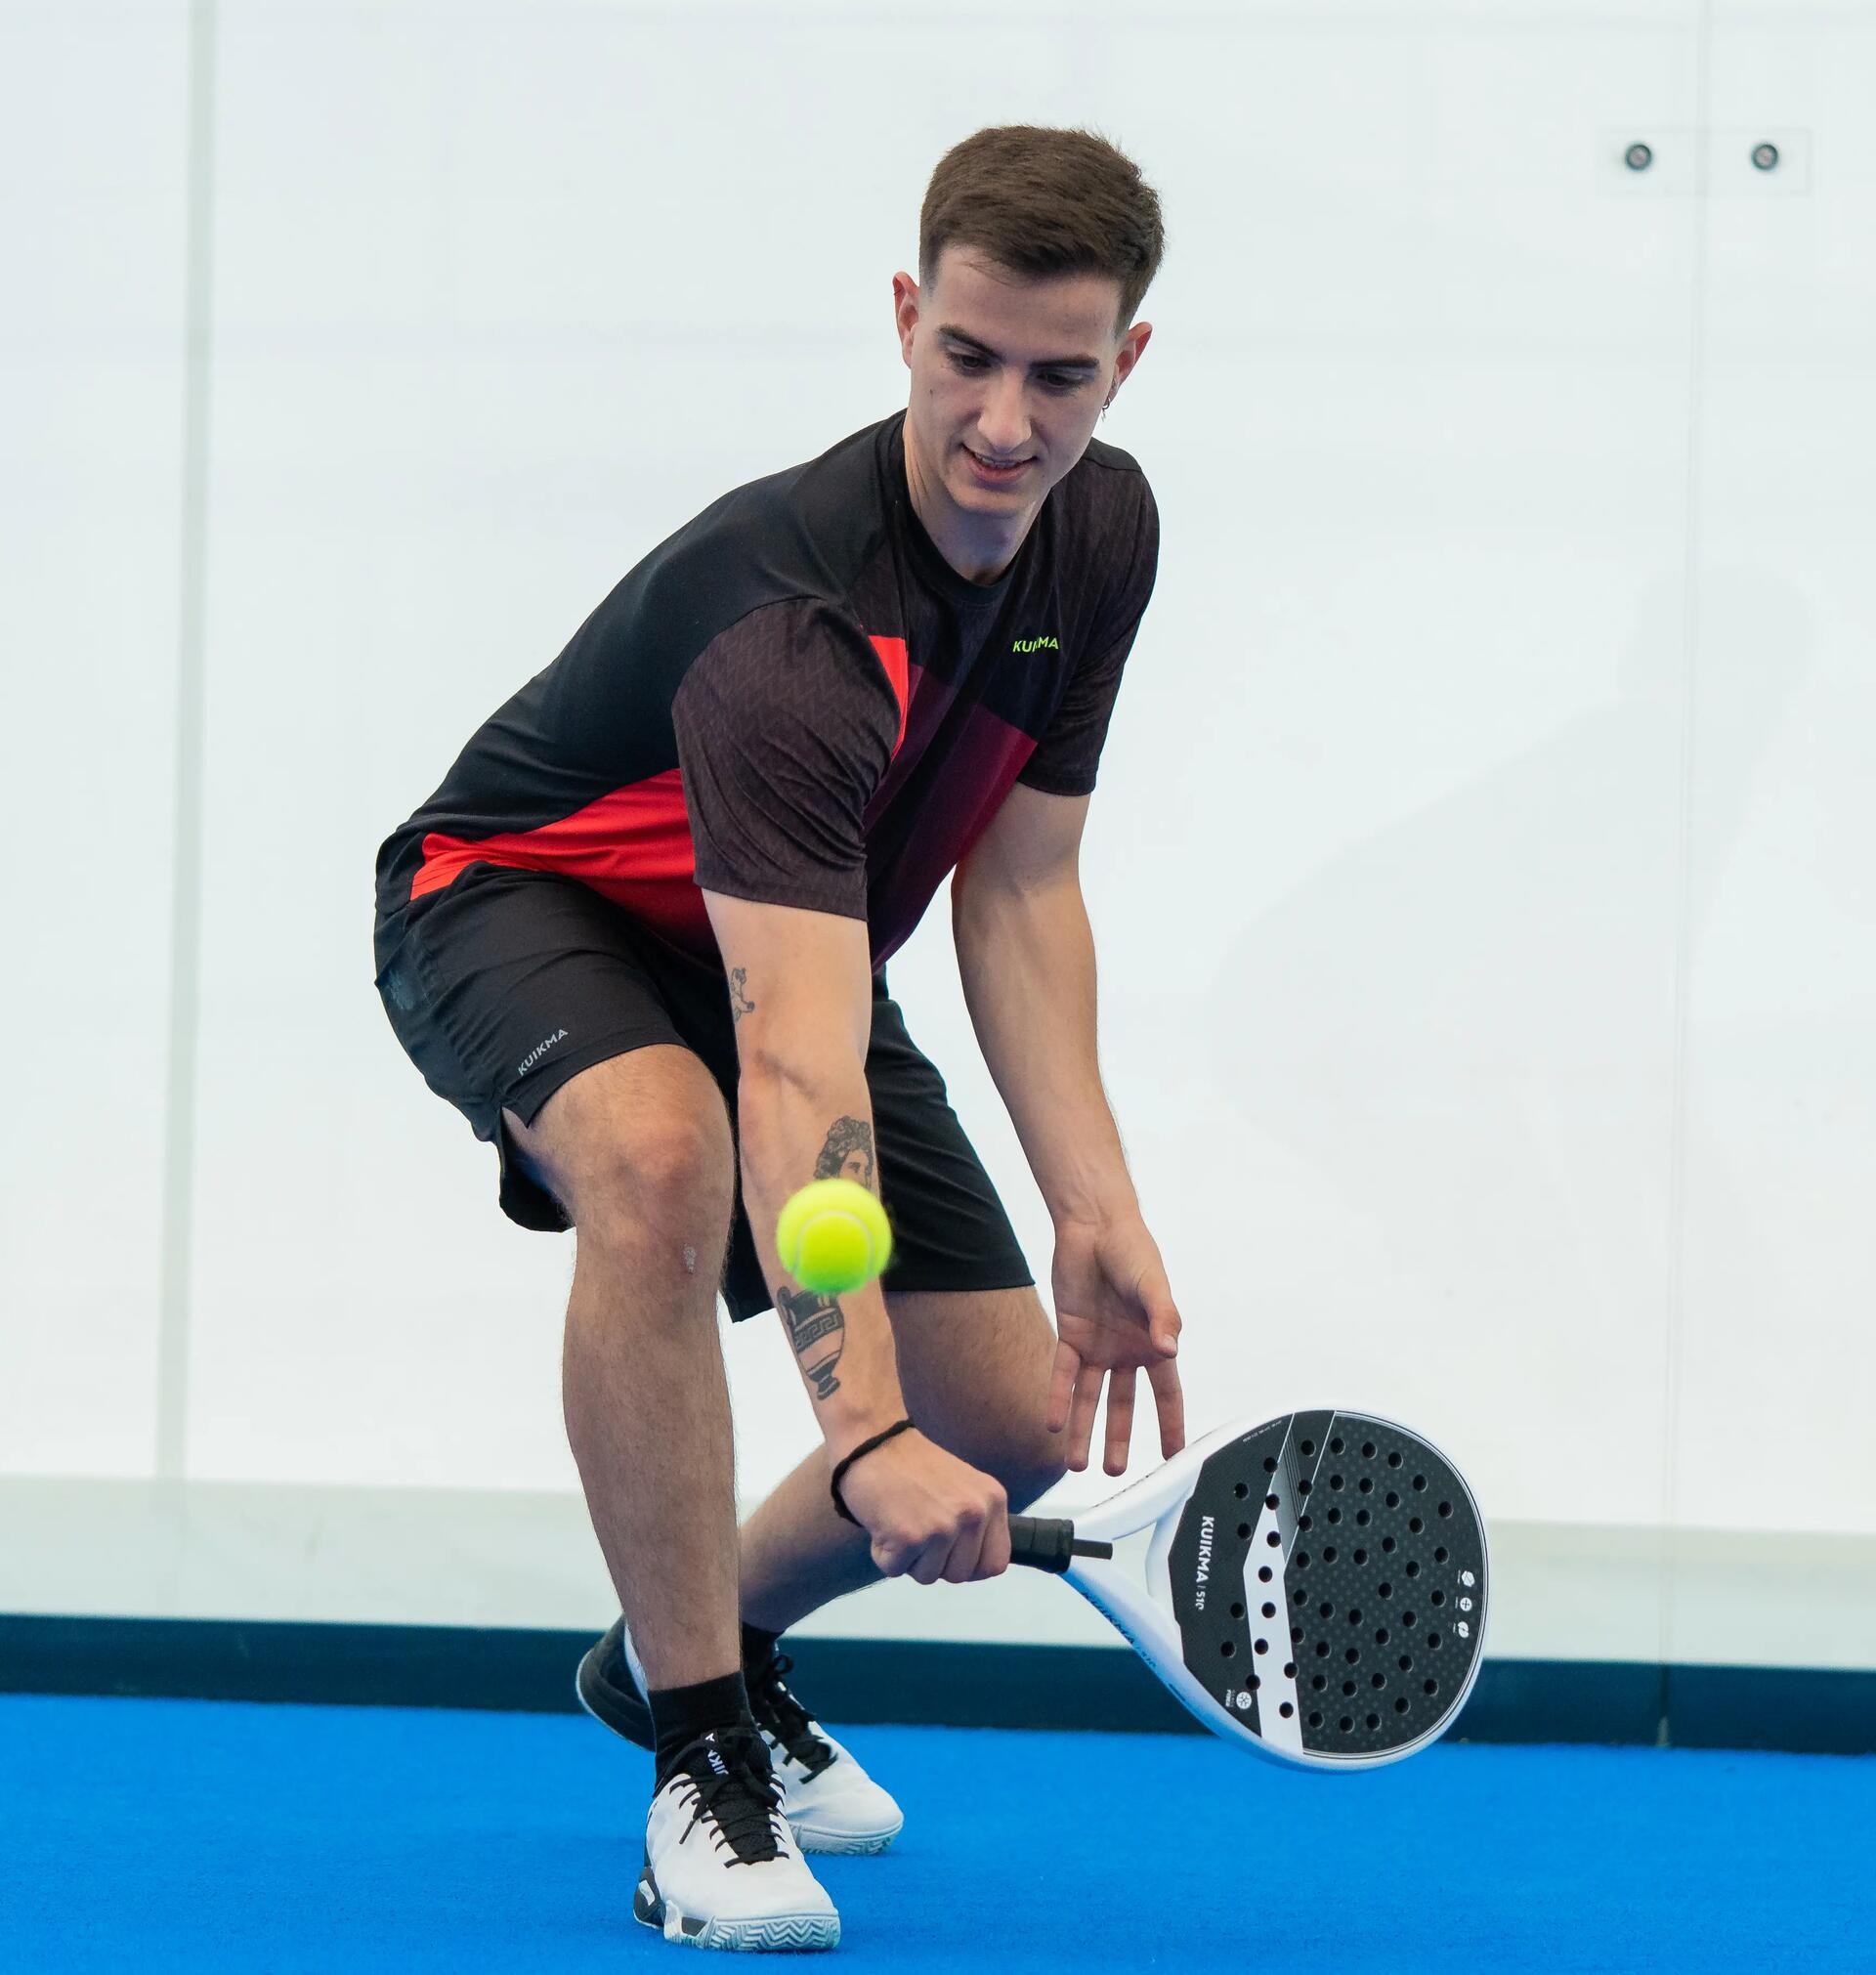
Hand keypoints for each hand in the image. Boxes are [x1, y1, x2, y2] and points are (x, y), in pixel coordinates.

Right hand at [832, 1428, 1011, 1583]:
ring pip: (928, 1577)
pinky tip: (883, 1521)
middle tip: (916, 1526)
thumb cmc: (911, 1466)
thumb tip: (975, 1568)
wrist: (872, 1440)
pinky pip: (895, 1570)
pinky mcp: (910, 1537)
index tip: (948, 1552)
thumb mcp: (963, 1487)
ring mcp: (943, 1526)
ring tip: (900, 1520)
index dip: (968, 1566)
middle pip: (959, 1576)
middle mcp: (974, 1513)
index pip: (995, 1564)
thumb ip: (976, 1523)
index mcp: (992, 1500)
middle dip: (934, 1562)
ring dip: (908, 1558)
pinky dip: (882, 1553)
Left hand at [1046, 1210, 1185, 1475]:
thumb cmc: (1132, 1251)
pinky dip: (1057, 1397)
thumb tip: (1169, 1351)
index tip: (1174, 1457)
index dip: (1171, 1424)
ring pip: (1089, 1397)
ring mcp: (1098, 1346)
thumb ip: (1162, 1317)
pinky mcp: (1070, 1335)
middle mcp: (1126, 1351)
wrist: (1094, 1227)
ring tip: (1075, 1464)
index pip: (1167, 1394)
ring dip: (1083, 1429)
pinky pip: (1062, 1373)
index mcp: (1154, 1343)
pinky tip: (1053, 1423)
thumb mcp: (1154, 1285)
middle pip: (1124, 1405)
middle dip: (1119, 1438)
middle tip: (1114, 1471)